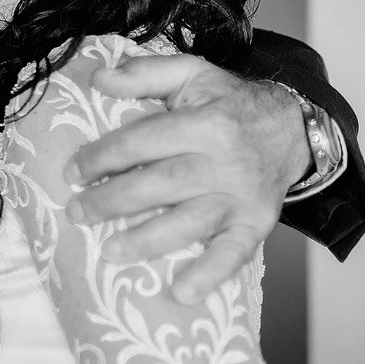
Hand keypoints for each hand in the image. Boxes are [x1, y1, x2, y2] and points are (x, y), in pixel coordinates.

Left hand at [65, 53, 310, 303]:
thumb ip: (145, 72)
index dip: (102, 157)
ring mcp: (240, 197)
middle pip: (160, 184)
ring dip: (148, 240)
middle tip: (77, 213)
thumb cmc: (229, 103)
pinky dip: (209, 274)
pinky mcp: (256, 224)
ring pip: (189, 222)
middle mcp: (223, 162)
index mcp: (204, 123)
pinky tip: (181, 291)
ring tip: (110, 252)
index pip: (142, 142)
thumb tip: (99, 77)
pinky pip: (234, 254)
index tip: (72, 172)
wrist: (292, 129)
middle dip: (113, 201)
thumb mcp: (191, 72)